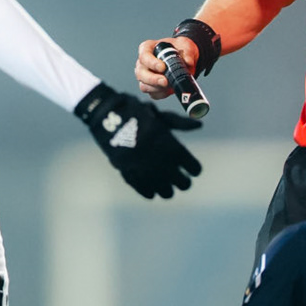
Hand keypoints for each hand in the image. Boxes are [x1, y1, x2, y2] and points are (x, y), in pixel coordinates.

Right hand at [74, 82, 202, 198]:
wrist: (107, 116)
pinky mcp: (129, 174)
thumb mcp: (159, 116)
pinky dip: (150, 191)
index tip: (193, 169)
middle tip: (182, 180)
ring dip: (168, 189)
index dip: (194, 169)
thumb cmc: (136, 113)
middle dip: (184, 182)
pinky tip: (152, 190)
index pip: (192, 167)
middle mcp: (161, 161)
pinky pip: (145, 191)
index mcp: (171, 146)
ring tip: (167, 186)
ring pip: (166, 192)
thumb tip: (199, 125)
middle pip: (183, 183)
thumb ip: (180, 124)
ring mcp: (144, 170)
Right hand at [135, 36, 202, 99]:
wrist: (186, 59)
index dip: (151, 63)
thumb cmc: (180, 48)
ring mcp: (145, 76)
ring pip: (144, 86)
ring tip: (169, 86)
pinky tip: (169, 90)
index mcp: (148, 48)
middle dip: (152, 79)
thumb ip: (188, 52)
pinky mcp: (151, 87)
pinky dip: (161, 94)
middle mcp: (143, 63)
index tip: (163, 67)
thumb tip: (188, 62)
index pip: (144, 56)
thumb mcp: (186, 45)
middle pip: (141, 73)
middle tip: (165, 81)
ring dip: (156, 88)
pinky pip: (153, 94)